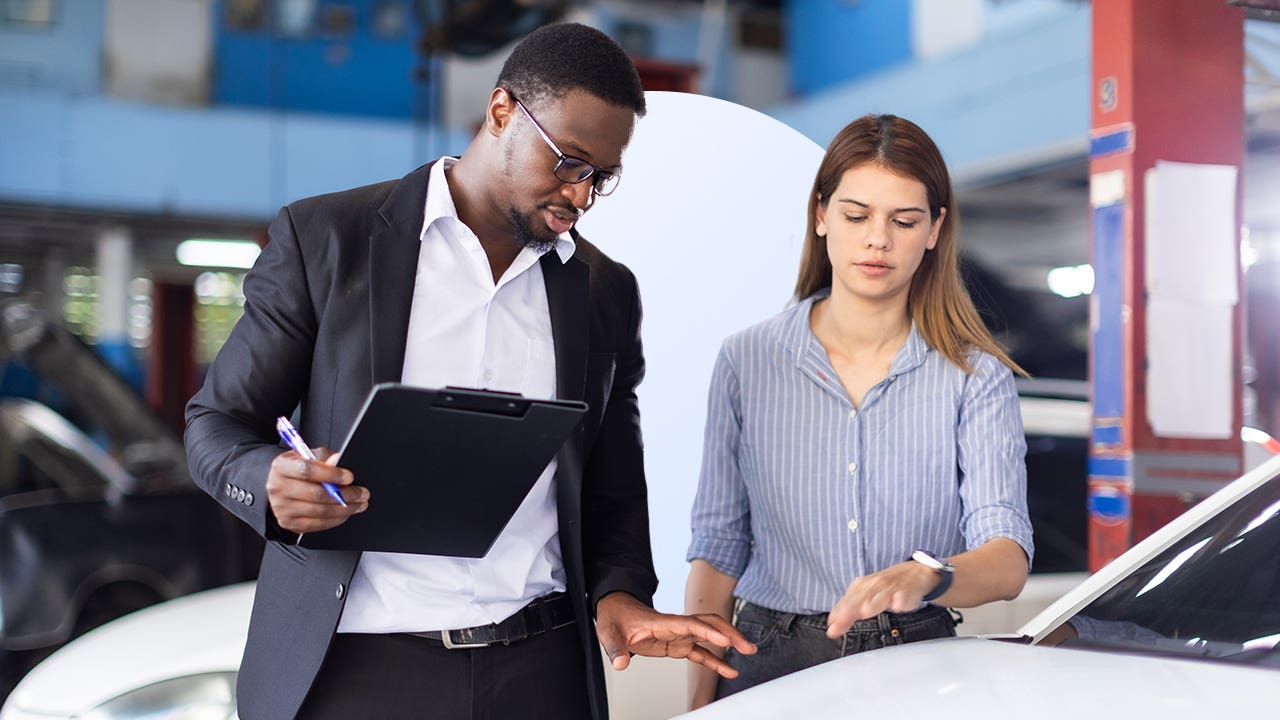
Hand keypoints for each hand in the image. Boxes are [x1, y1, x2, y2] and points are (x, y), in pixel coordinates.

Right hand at [266, 449, 368, 532]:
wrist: (279, 485)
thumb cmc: (296, 468)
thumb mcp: (307, 455)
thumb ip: (323, 456)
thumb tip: (336, 460)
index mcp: (281, 467)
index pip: (306, 470)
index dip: (331, 474)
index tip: (349, 477)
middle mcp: (278, 488)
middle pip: (316, 494)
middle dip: (345, 494)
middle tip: (362, 493)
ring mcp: (282, 508)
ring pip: (319, 511)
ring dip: (345, 509)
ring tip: (359, 503)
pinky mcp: (289, 523)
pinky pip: (317, 524)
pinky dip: (336, 519)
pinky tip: (346, 513)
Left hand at [595, 592, 755, 677]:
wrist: (617, 612)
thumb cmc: (616, 619)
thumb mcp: (609, 633)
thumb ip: (615, 648)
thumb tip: (621, 663)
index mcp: (662, 622)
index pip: (690, 624)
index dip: (708, 631)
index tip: (725, 640)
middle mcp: (676, 626)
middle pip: (709, 624)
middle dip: (729, 633)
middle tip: (747, 646)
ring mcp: (679, 634)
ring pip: (710, 634)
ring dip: (729, 641)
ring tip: (749, 652)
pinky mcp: (678, 644)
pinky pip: (701, 652)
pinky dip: (715, 660)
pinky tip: (729, 669)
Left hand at [825, 560, 939, 637]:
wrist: (914, 572)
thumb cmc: (886, 585)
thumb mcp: (865, 593)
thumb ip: (849, 607)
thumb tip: (832, 622)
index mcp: (862, 586)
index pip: (847, 601)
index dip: (838, 614)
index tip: (831, 628)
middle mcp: (875, 586)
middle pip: (861, 599)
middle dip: (849, 611)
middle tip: (839, 622)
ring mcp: (891, 589)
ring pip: (881, 597)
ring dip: (873, 604)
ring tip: (865, 612)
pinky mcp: (906, 592)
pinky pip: (903, 597)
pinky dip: (900, 601)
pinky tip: (897, 606)